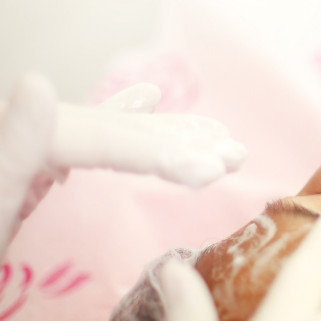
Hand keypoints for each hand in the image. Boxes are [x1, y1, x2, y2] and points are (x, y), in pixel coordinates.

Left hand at [0, 74, 246, 255]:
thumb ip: (10, 149)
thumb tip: (37, 82)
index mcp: (18, 147)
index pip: (99, 139)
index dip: (158, 152)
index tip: (212, 172)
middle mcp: (28, 136)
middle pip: (113, 130)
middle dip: (178, 144)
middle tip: (233, 156)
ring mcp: (31, 147)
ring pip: (109, 132)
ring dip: (166, 135)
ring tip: (217, 138)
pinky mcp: (32, 166)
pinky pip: (90, 139)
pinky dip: (125, 123)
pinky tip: (149, 102)